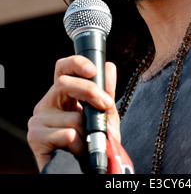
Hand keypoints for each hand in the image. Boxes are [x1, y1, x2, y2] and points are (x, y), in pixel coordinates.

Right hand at [27, 55, 119, 171]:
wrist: (85, 172)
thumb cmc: (91, 144)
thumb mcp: (104, 116)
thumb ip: (106, 93)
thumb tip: (109, 67)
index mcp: (62, 95)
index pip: (62, 69)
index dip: (76, 63)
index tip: (92, 70)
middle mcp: (47, 103)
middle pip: (63, 83)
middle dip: (90, 91)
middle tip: (106, 104)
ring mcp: (38, 120)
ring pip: (71, 114)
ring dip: (87, 131)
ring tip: (87, 142)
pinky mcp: (36, 137)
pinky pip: (68, 134)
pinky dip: (80, 145)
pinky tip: (77, 152)